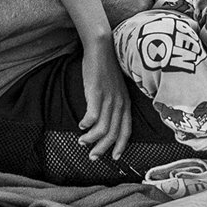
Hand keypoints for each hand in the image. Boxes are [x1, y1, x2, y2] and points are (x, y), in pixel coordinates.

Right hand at [78, 42, 133, 160]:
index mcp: (126, 103)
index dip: (121, 145)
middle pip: (113, 134)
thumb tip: (103, 120)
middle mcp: (119, 103)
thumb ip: (113, 104)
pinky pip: (92, 117)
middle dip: (102, 149)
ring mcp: (109, 99)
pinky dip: (86, 125)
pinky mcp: (97, 93)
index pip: (126, 130)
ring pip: (102, 129)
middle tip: (92, 157)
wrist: (102, 49)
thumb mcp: (115, 89)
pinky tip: (80, 125)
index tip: (115, 157)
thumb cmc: (106, 69)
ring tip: (81, 141)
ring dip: (91, 139)